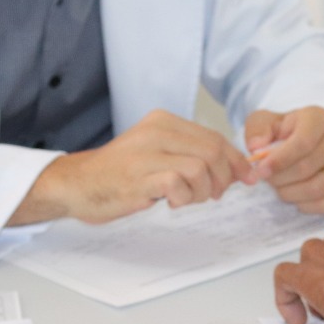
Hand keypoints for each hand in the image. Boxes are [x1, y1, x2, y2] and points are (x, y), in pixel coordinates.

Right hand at [10, 109, 249, 224]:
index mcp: (164, 121)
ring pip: (200, 168)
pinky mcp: (137, 177)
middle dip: (223, 178)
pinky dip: (183, 197)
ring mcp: (146, 154)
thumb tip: (234, 169)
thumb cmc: (120, 173)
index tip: (247, 177)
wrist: (76, 184)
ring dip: (202, 191)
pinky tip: (170, 202)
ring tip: (186, 199)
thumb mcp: (158, 153)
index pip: (215, 138)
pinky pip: (178, 183)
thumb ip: (191, 155)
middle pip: (213, 152)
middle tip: (213, 195)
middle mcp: (156, 131)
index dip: (236, 161)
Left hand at [245, 106, 323, 212]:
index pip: (304, 142)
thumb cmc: (281, 131)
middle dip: (281, 177)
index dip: (280, 160)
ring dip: (291, 193)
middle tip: (267, 178)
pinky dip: (306, 205)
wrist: (301, 141)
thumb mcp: (263, 121)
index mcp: (319, 118)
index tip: (262, 170)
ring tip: (279, 187)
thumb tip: (257, 147)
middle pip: (308, 167)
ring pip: (319, 187)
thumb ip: (257, 130)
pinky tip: (294, 197)